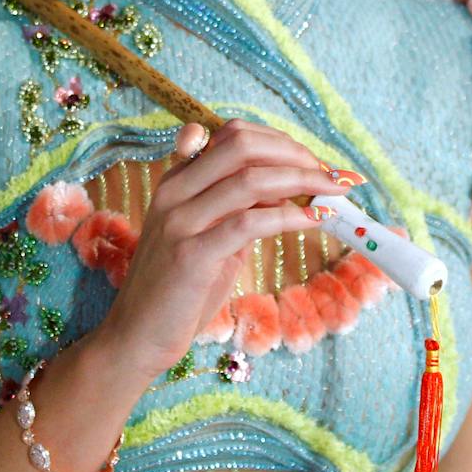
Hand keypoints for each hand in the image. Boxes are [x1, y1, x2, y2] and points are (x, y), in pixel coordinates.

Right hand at [95, 119, 350, 380]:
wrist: (137, 337)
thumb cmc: (180, 290)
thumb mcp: (213, 239)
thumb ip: (241, 209)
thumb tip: (290, 190)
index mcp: (178, 181)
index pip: (232, 135)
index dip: (279, 141)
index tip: (313, 161)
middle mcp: (175, 192)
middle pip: (242, 146)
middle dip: (295, 154)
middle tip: (330, 175)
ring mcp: (179, 222)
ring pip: (250, 179)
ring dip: (302, 180)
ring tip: (334, 192)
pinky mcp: (190, 255)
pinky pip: (249, 222)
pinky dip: (290, 217)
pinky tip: (314, 221)